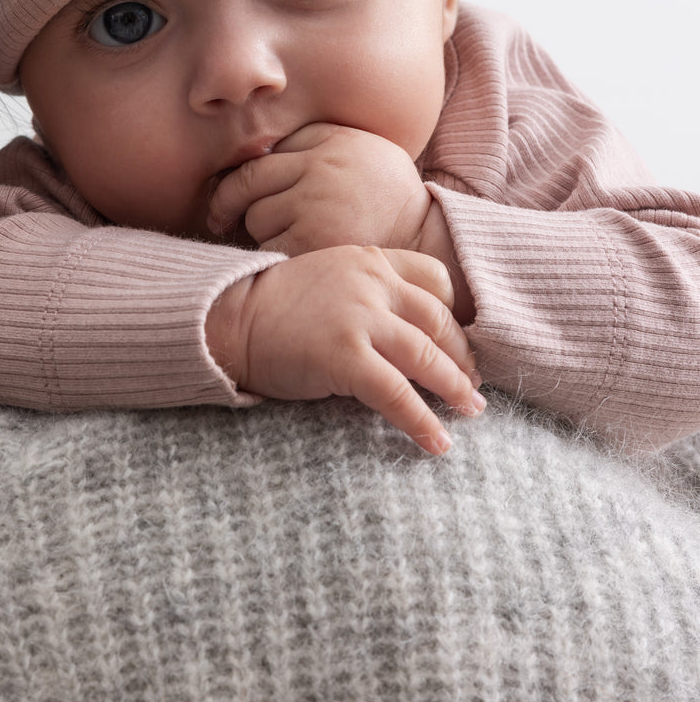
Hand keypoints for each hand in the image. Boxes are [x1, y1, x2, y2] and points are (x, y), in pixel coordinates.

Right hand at [206, 245, 483, 455]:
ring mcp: (360, 318)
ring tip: (471, 410)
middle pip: (438, 320)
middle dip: (462, 356)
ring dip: (455, 388)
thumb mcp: (328, 278)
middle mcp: (372, 283)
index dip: (455, 313)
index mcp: (370, 259)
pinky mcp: (345, 356)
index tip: (461, 340)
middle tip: (474, 383)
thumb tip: (406, 336)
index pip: (435, 278)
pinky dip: (423, 421)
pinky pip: (397, 393)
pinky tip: (438, 442)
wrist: (228, 317)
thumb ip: (367, 294)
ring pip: (426, 356)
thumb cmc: (274, 306)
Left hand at [208, 124, 430, 255]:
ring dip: (259, 232)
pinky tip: (289, 259)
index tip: (234, 191)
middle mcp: (321, 166)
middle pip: (247, 181)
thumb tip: (255, 148)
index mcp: (330, 140)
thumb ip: (316, 142)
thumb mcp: (362, 149)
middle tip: (220, 217)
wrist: (426, 241)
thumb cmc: (387, 198)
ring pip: (255, 217)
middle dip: (228, 202)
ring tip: (285, 238)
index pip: (264, 152)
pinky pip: (267, 249)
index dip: (242, 175)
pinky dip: (270, 258)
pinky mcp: (313, 243)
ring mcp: (316, 204)